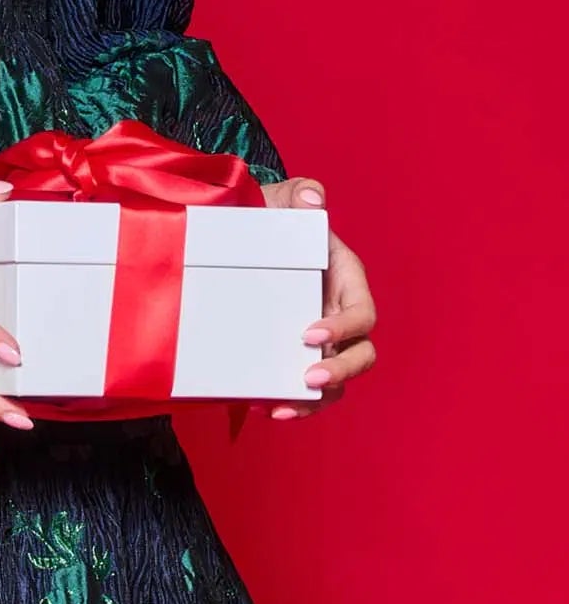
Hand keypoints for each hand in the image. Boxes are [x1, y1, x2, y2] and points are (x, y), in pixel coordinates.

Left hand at [257, 174, 376, 419]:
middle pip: (360, 355)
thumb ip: (299, 195)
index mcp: (346, 281)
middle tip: (308, 379)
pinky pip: (304, 388)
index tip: (311, 334)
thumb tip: (313, 200)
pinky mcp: (296, 356)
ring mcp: (320, 339)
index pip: (362, 313)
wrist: (240, 239)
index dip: (345, 329)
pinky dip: (292, 402)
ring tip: (284, 408)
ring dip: (317, 400)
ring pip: (336, 379)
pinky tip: (266, 407)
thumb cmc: (269, 219)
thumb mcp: (280, 201)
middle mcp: (339, 314)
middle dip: (341, 372)